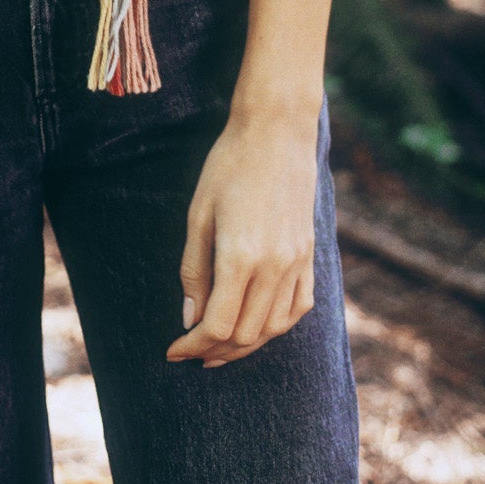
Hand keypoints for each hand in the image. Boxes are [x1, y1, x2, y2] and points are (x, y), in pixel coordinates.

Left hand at [166, 108, 317, 366]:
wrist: (275, 131)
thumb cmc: (228, 166)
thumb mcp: (198, 214)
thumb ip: (194, 270)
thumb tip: (190, 318)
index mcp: (240, 256)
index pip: (218, 325)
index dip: (194, 344)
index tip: (174, 351)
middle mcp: (274, 267)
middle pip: (246, 334)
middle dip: (215, 350)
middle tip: (192, 352)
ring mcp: (297, 262)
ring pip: (274, 328)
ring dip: (246, 345)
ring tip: (220, 347)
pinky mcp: (310, 255)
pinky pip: (299, 308)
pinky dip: (277, 326)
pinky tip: (257, 326)